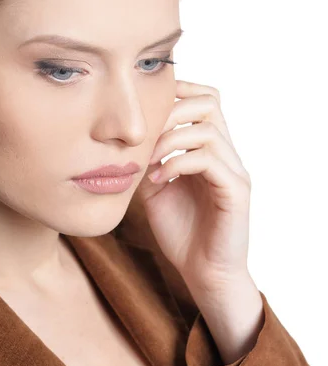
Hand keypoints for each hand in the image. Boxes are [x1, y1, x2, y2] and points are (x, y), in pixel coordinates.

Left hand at [135, 79, 251, 293]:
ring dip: (170, 139)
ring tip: (148, 160)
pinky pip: (208, 160)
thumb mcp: (156, 189)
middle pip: (210, 103)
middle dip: (171, 110)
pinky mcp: (236, 191)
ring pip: (207, 130)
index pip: (205, 100)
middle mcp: (227, 155)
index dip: (178, 92)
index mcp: (210, 150)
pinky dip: (178, 163)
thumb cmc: (182, 232)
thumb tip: (129, 138)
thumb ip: (150, 160)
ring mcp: (234, 171)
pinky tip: (159, 178)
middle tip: (145, 133)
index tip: (146, 106)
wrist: (204, 273)